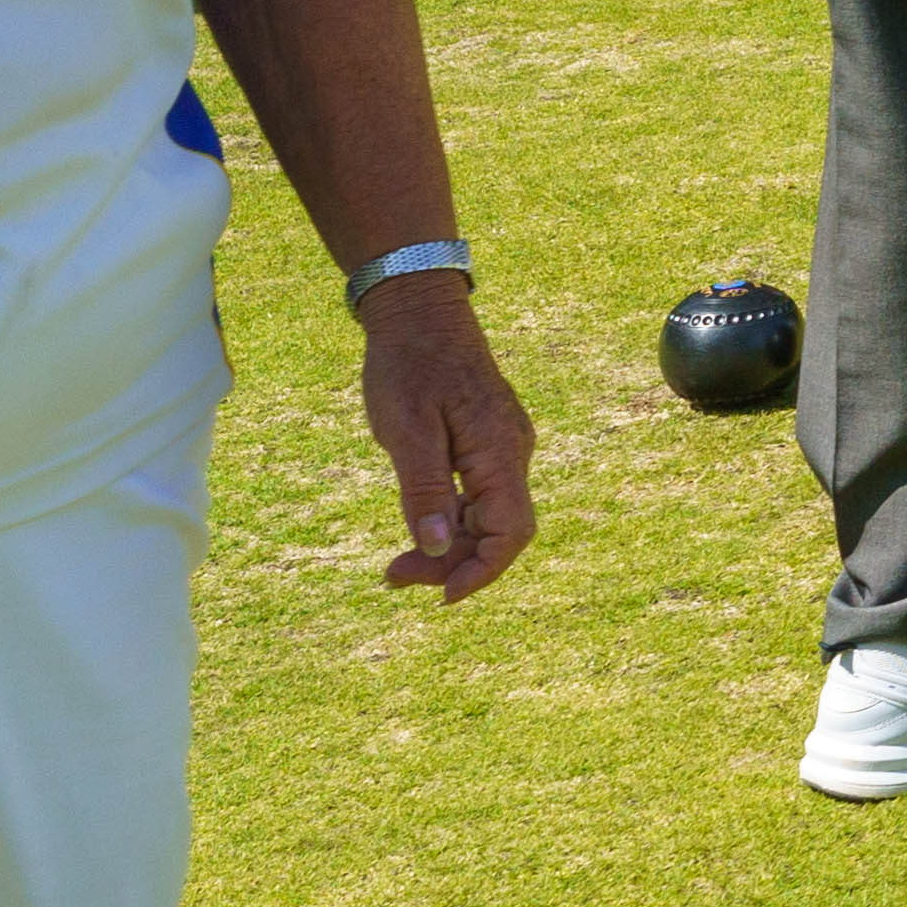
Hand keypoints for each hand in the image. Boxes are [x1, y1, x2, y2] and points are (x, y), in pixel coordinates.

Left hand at [355, 282, 539, 596]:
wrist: (418, 308)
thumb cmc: (408, 363)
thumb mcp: (405, 430)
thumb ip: (424, 490)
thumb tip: (437, 547)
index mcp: (499, 451)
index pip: (511, 533)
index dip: (482, 573)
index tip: (441, 598)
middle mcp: (512, 452)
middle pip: (499, 532)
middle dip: (453, 563)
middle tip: (394, 575)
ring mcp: (502, 446)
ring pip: (489, 516)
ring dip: (450, 545)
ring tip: (399, 561)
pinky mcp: (487, 441)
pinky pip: (480, 495)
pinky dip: (452, 519)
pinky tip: (420, 520)